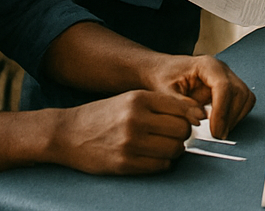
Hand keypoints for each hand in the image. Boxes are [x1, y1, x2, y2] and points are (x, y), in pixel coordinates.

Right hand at [51, 90, 203, 174]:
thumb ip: (160, 104)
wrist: (68, 133)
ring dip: (176, 150)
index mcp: (140, 99)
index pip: (182, 107)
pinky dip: (163, 163)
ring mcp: (130, 142)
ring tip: (166, 147)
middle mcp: (136, 119)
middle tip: (178, 136)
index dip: (193, 116)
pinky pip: (159, 165)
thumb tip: (194, 114)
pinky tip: (155, 158)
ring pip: (174, 149)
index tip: (196, 120)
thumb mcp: (132, 98)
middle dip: (184, 134)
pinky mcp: (123, 163)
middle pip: (181, 129)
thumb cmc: (104, 114)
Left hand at [143, 53, 254, 140]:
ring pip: (245, 96)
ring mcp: (227, 78)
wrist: (161, 70)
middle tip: (216, 135)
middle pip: (239, 91)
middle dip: (230, 117)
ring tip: (218, 131)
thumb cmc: (162, 77)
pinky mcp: (228, 88)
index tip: (215, 131)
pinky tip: (221, 124)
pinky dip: (236, 115)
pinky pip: (242, 101)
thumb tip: (199, 119)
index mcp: (207, 65)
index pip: (224, 86)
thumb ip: (181, 105)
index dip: (222, 111)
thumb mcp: (164, 92)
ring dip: (235, 117)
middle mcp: (221, 69)